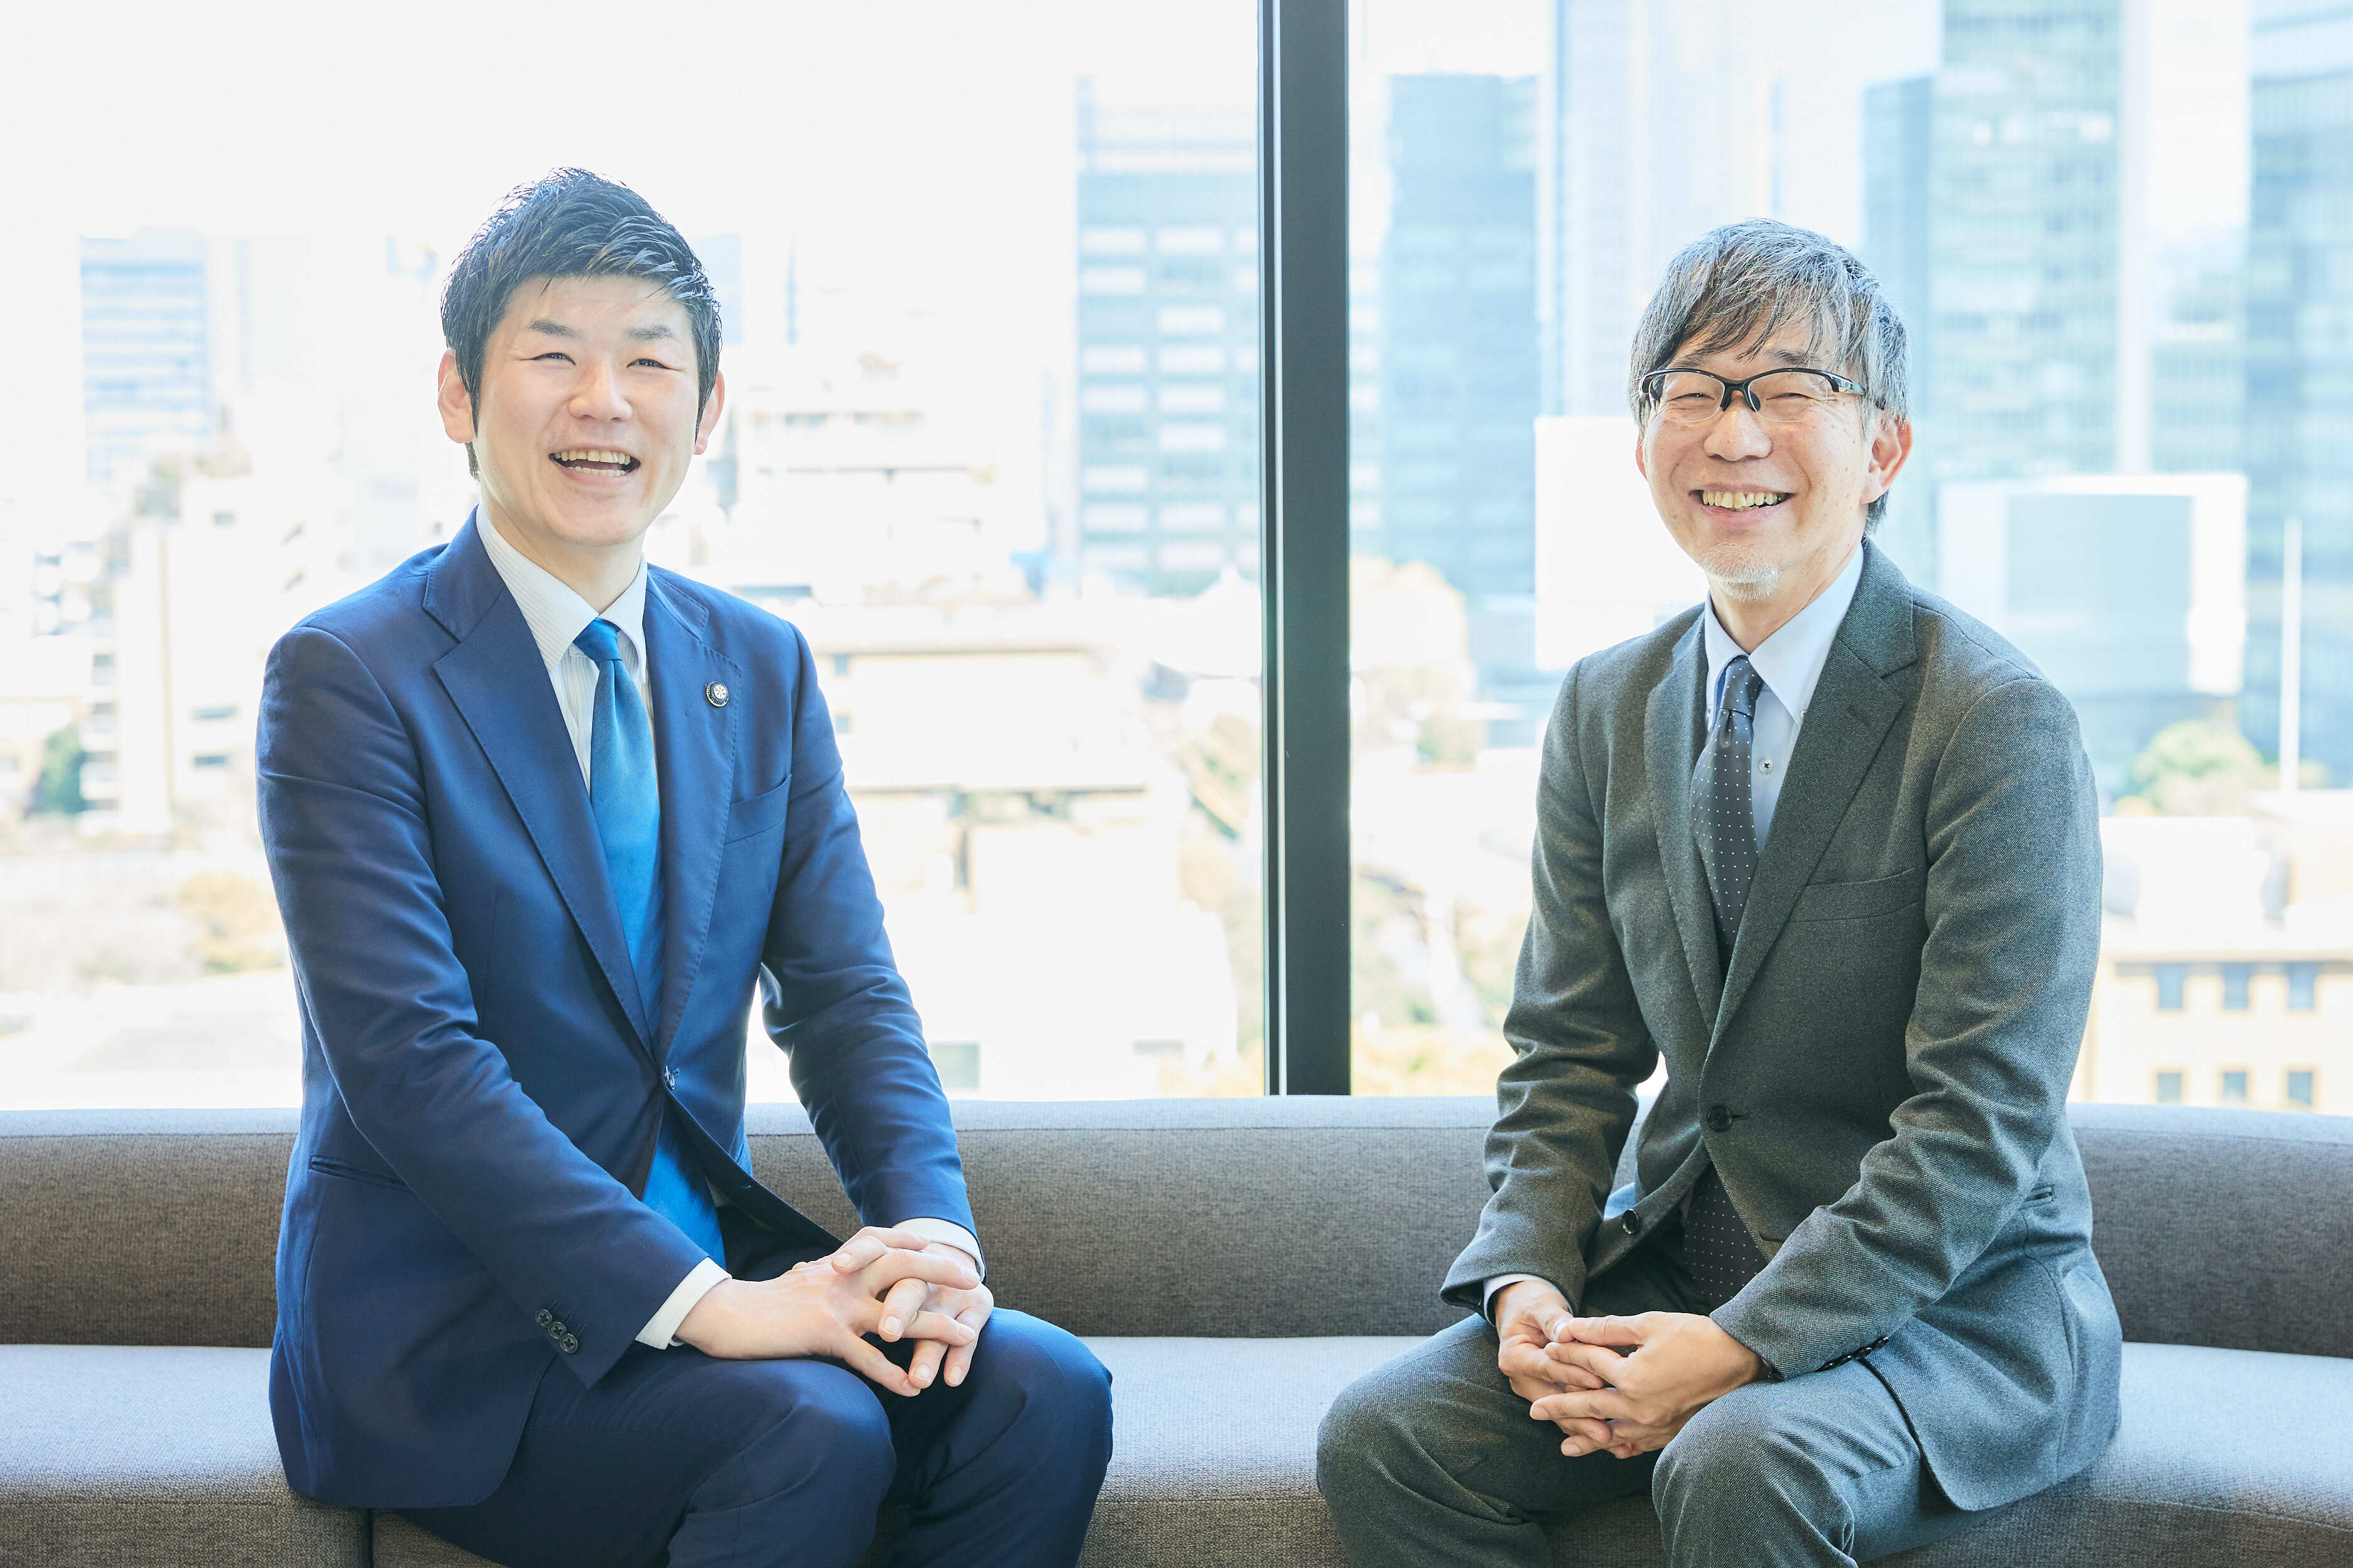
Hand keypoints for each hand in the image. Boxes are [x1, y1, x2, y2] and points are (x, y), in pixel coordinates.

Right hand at [676, 1226, 978, 1394]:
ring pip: (897, 1314)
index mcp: (836, 1264)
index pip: (881, 1241)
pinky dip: (893, 1374)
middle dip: (940, 1272)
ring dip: (935, 1328)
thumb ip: (825, 1276)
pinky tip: (913, 1389)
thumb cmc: (761, 1305)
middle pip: (902, 1266)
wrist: (725, 1315)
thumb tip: (833, 1269)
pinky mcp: (824, 1333)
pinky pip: (867, 1357)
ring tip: (966, 1340)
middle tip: (974, 1281)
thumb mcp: (800, 1282)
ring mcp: (835, 1303)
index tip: (938, 1246)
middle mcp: (841, 1276)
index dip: (911, 1242)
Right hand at [1492, 1281, 1611, 1436]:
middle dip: (1581, 1415)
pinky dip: (1587, 1426)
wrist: (1525, 1313)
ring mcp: (1535, 1392)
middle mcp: (1521, 1380)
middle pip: (1554, 1400)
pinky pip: (1569, 1415)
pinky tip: (1610, 1442)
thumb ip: (1554, 1320)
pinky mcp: (1550, 1398)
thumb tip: (1566, 1333)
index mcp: (1514, 1357)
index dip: (1572, 1374)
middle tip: (1606, 1429)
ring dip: (1586, 1427)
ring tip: (1610, 1441)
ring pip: (1561, 1414)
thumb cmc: (1533, 1306)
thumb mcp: (1541, 1306)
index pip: (1547, 1368)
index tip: (1598, 1380)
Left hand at [1529, 1312, 1764, 1458]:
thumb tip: (1573, 1327)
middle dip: (1560, 1406)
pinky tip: (1611, 1449)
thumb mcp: (1648, 1324)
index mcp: (1632, 1378)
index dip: (1568, 1352)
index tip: (1550, 1349)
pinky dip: (1621, 1447)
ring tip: (1565, 1444)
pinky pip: (1639, 1445)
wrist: (1739, 1360)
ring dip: (1586, 1437)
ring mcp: (1656, 1424)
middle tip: (1535, 1411)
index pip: (1589, 1364)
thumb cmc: (1695, 1337)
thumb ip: (1607, 1329)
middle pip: (1590, 1406)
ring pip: (1612, 1435)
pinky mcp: (1671, 1432)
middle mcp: (1640, 1407)